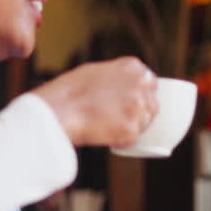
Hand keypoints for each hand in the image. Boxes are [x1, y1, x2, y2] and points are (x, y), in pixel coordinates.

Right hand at [30, 56, 157, 147]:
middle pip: (152, 104)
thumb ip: (116, 76)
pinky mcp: (132, 129)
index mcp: (133, 67)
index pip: (151, 83)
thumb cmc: (69, 91)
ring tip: (108, 128)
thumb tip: (122, 85)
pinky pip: (132, 141)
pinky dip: (121, 143)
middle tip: (120, 120)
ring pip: (145, 123)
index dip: (141, 95)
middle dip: (140, 113)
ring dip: (131, 128)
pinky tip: (105, 137)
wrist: (59, 110)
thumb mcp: (95, 71)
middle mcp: (140, 85)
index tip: (131, 103)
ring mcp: (138, 108)